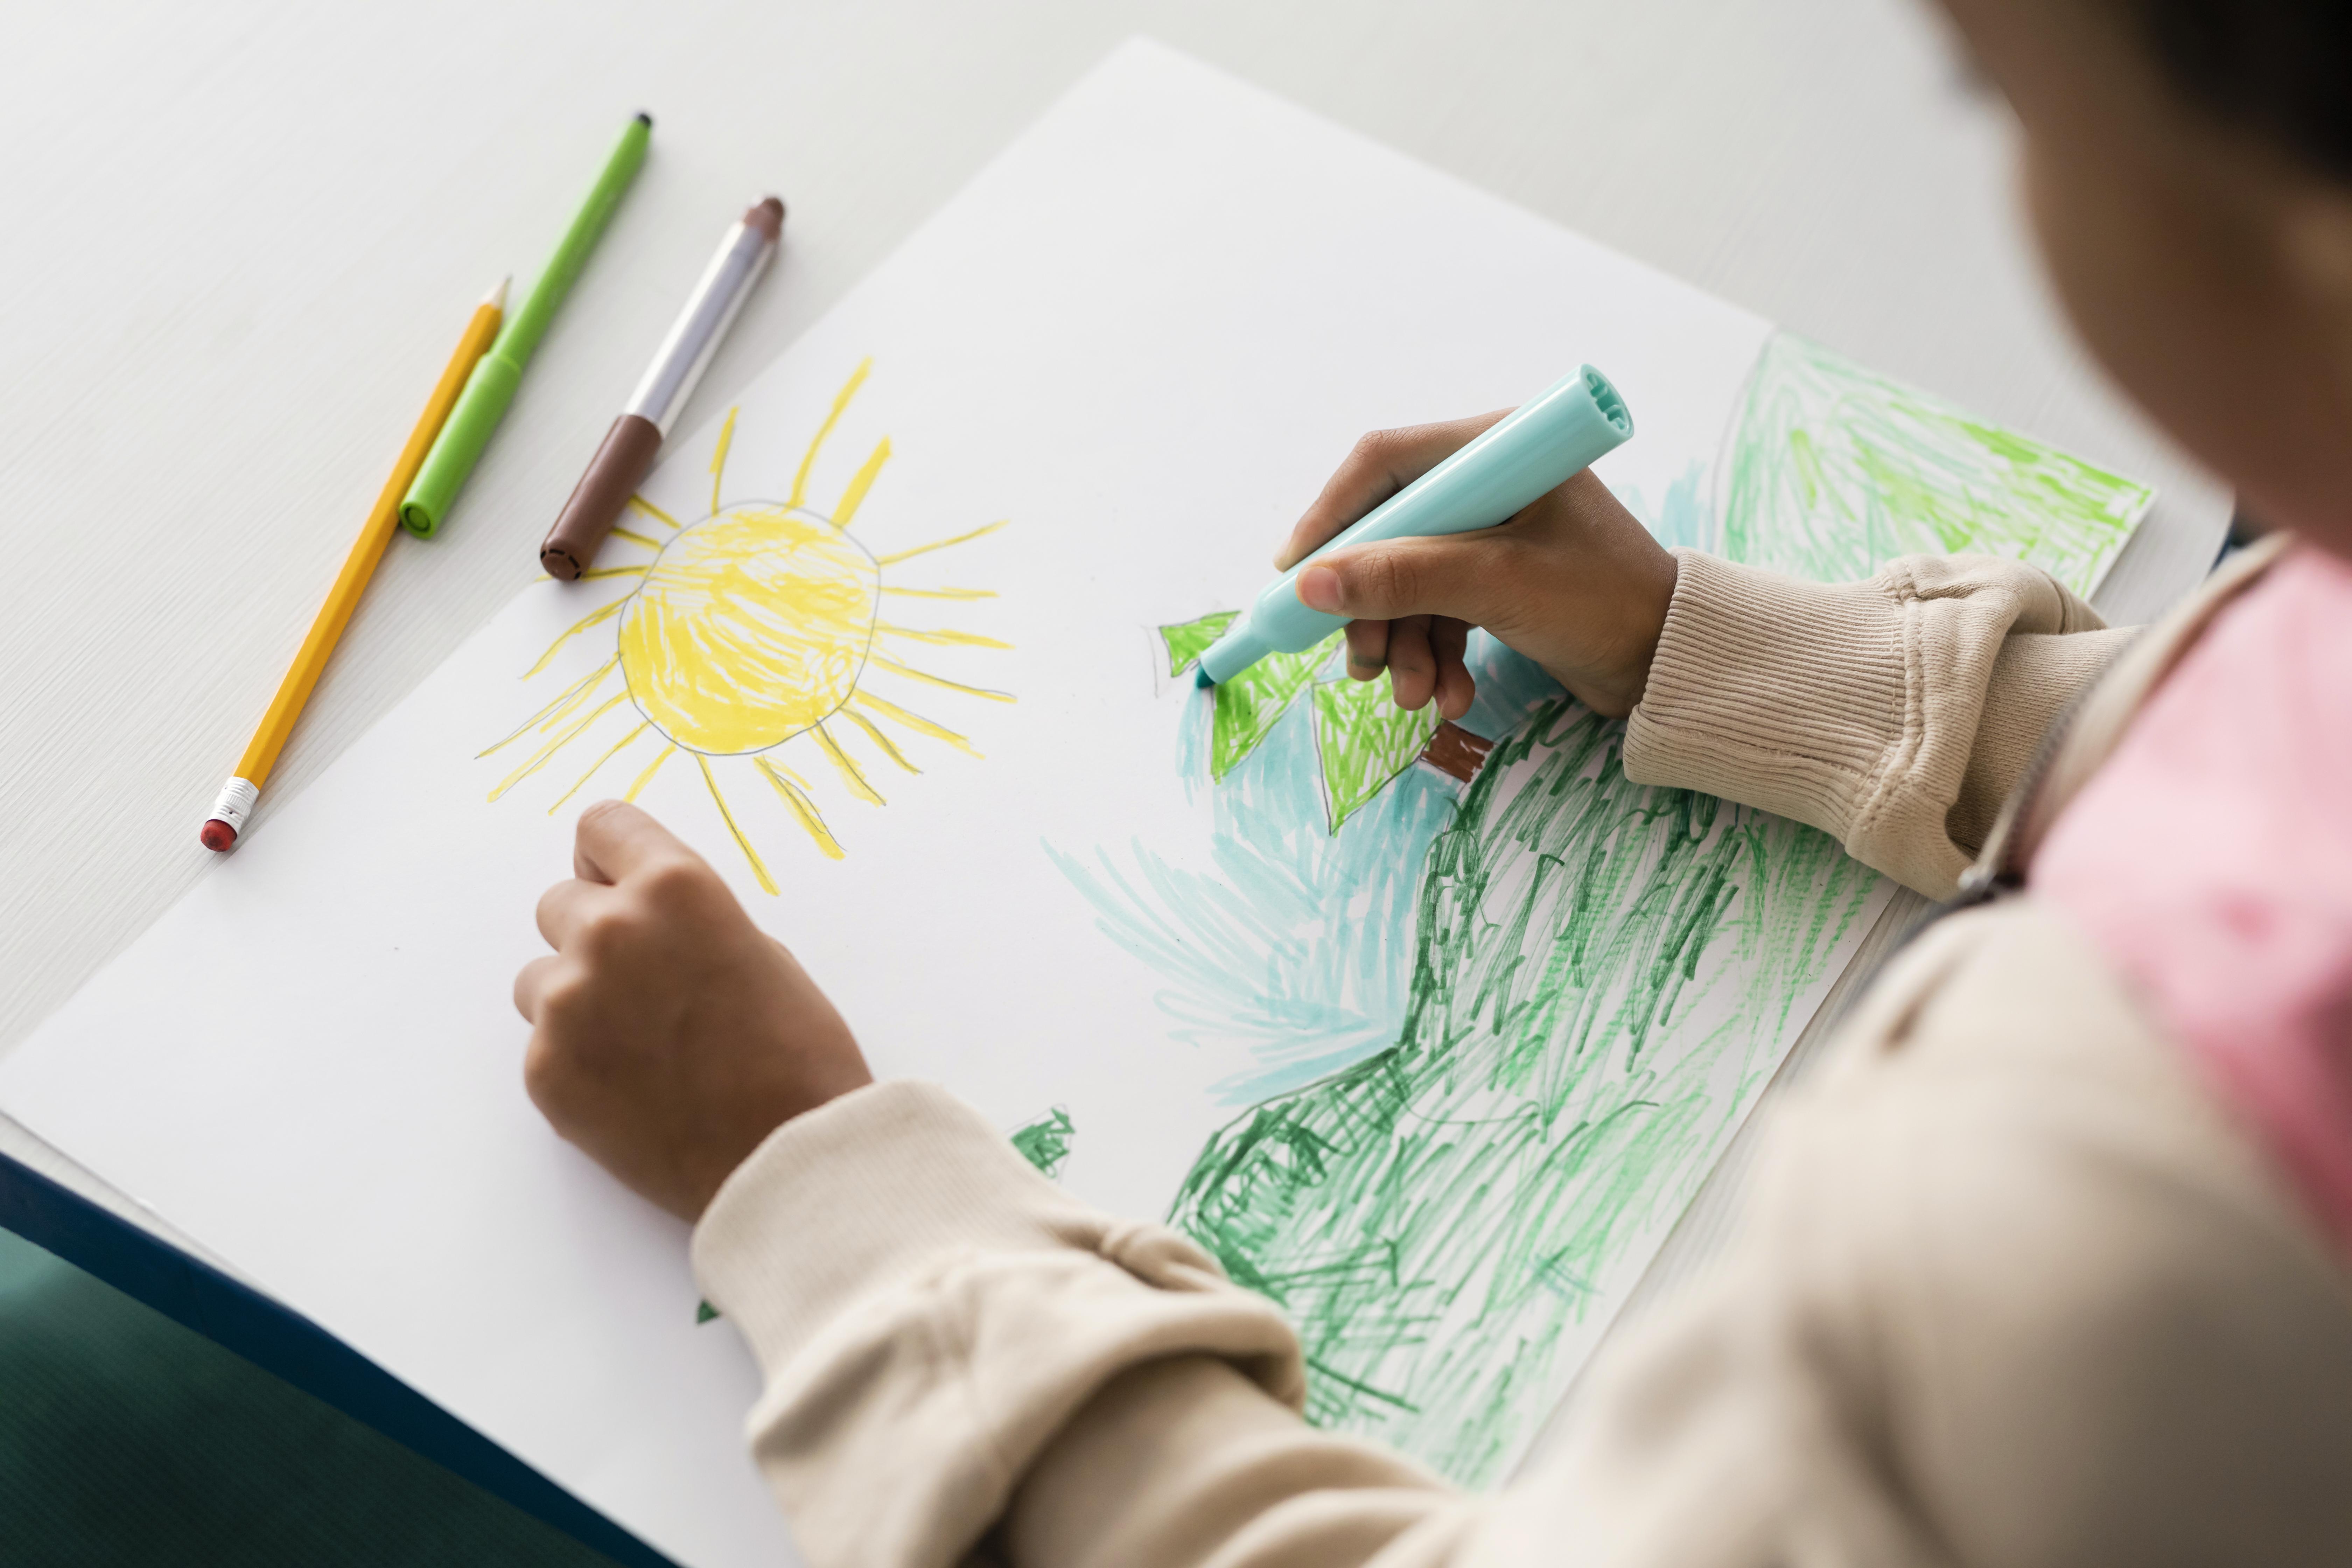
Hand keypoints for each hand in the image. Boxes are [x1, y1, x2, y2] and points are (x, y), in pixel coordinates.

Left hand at [514, 800, 871, 1219]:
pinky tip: (632, 1086)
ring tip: (639, 1043)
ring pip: (540, 977)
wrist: (785, 1157)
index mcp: (674, 888)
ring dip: (577, 998)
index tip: (622, 884)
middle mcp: (610, 931)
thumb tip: (640, 918)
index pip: (601, 826)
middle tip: (644, 983)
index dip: (613, 858)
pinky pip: (544, 1042)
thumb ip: (684, 920)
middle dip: (594, 932)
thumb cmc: (797, 1053)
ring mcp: (568, 1003)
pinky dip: (578, 1059)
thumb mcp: (758, 950)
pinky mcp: (545, 1069)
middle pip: (560, 901)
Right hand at [1276, 413, 1679, 719]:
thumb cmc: (1604, 602)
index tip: (1294, 576)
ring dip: (1400, 644)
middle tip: (1363, 663)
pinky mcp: (1496, 581)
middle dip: (1370, 607)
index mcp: (1494, 450)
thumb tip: (1309, 582)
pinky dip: (1431, 655)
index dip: (1331, 519)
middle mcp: (1488, 482)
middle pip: (1387, 535)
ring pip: (1406, 583)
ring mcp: (1491, 533)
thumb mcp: (1496, 585)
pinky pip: (1435, 611)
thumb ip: (1402, 579)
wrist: (1673, 663)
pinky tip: (1448, 694)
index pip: (1384, 465)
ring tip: (1415, 695)